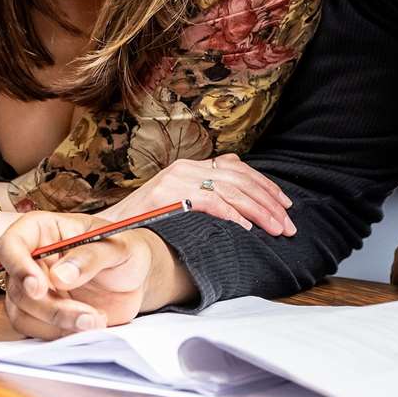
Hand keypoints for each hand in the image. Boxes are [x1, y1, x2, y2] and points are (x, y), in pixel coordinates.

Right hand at [0, 211, 166, 339]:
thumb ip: (90, 256)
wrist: (136, 277)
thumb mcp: (118, 246)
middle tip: (86, 314)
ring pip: (23, 313)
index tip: (40, 288)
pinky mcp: (42, 314)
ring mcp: (34, 289)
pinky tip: (89, 326)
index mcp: (42, 230)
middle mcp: (31, 259)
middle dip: (50, 306)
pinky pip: (36, 330)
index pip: (10, 245)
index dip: (18, 267)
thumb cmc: (125, 250)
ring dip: (57, 323)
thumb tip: (59, 276)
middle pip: (17, 287)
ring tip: (96, 321)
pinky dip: (60, 333)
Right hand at [98, 154, 294, 236]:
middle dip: (269, 202)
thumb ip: (204, 197)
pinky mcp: (170, 194)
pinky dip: (233, 215)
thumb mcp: (178, 203)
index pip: (238, 168)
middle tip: (289, 224)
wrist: (108, 229)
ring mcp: (177, 179)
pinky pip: (211, 202)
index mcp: (190, 166)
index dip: (265, 185)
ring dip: (259, 211)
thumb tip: (241, 207)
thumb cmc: (145, 223)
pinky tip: (247, 229)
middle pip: (240, 179)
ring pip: (231, 190)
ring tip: (276, 229)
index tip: (285, 204)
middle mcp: (186, 167)